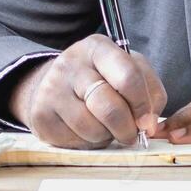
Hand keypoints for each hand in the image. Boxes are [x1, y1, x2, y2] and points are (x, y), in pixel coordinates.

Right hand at [10, 35, 166, 148]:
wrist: (55, 83)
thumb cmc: (101, 77)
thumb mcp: (127, 70)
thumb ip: (148, 91)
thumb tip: (150, 125)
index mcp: (98, 47)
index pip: (128, 76)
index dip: (143, 105)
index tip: (147, 122)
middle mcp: (71, 64)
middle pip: (109, 107)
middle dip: (127, 128)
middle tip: (130, 135)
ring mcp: (52, 89)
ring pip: (92, 128)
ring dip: (106, 136)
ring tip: (106, 128)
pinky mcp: (41, 115)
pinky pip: (74, 141)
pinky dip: (87, 143)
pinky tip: (86, 131)